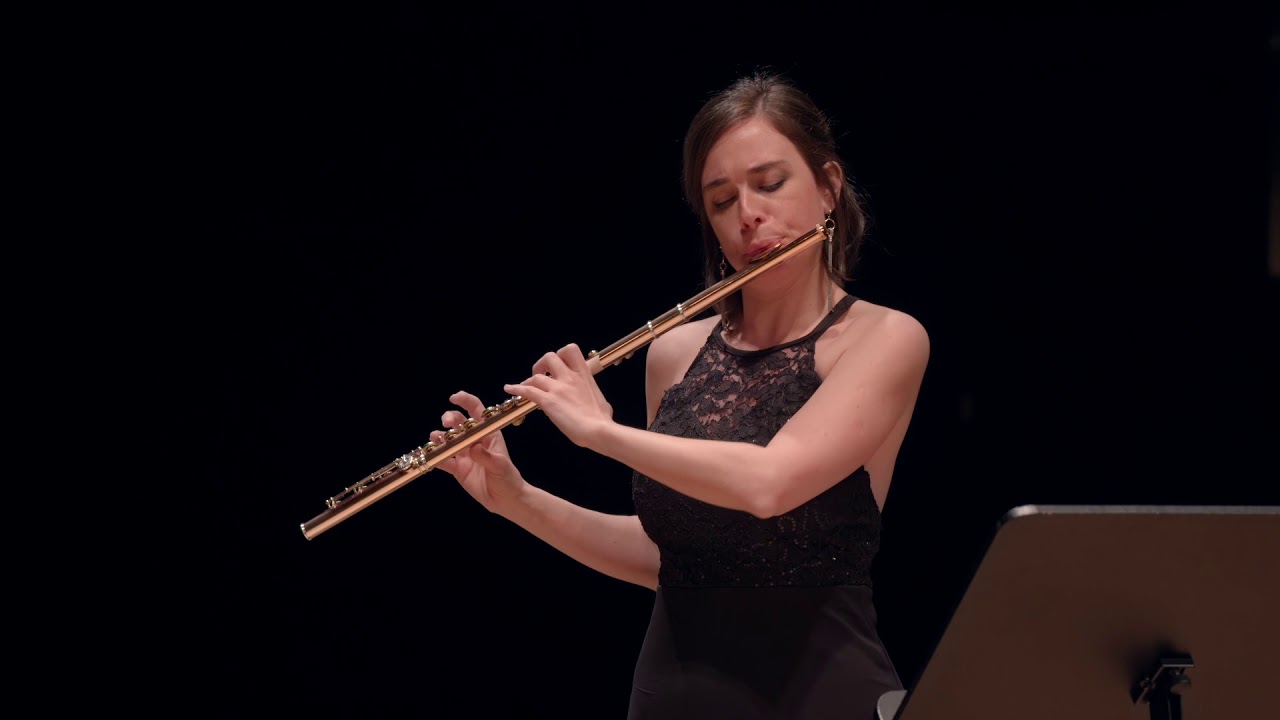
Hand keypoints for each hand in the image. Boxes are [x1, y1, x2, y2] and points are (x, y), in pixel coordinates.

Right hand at [432, 390, 525, 514]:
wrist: (506, 500)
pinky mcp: (457, 468)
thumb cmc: (508, 478)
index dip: (465, 401)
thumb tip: (473, 447)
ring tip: (437, 439)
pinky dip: (435, 457)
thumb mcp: (500, 466)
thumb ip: (486, 456)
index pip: (477, 411)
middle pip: (458, 422)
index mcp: (488, 433)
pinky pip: (443, 460)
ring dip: (439, 436)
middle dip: (450, 418)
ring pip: (447, 439)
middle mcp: (474, 440)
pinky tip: (430, 456)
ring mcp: (465, 454)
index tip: (454, 397)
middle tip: (446, 423)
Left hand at [504, 343, 613, 449]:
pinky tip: (509, 388)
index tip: (559, 364)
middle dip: (542, 364)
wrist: (599, 430)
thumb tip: (589, 398)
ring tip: (527, 387)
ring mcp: (558, 388)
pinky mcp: (548, 401)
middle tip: (541, 374)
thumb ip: (589, 393)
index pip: (571, 350)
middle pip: (550, 357)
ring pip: (536, 376)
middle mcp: (570, 377)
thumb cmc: (602, 419)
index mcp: (584, 375)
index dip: (561, 354)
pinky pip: (527, 391)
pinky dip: (516, 388)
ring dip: (529, 380)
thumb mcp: (600, 399)